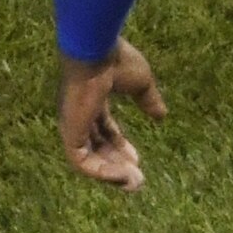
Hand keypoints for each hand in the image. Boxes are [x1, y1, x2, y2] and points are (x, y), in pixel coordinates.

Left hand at [60, 42, 164, 191]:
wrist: (96, 50)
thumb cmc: (116, 60)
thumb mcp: (140, 83)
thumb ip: (148, 100)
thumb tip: (161, 115)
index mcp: (91, 101)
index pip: (102, 129)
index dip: (119, 145)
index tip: (137, 160)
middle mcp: (78, 115)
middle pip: (95, 147)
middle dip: (116, 164)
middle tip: (137, 180)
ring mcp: (72, 125)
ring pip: (88, 160)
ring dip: (111, 174)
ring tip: (134, 183)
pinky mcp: (70, 133)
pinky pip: (82, 163)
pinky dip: (102, 173)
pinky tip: (124, 175)